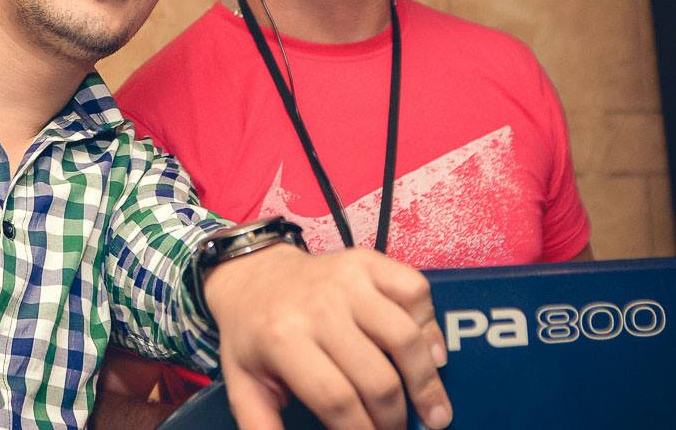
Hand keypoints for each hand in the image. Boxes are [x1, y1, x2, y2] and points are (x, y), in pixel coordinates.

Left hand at [204, 244, 450, 429]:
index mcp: (283, 339)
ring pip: (405, 338)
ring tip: (432, 410)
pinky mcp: (367, 262)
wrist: (251, 275)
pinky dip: (430, 324)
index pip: (337, 400)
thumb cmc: (252, 334)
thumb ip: (262, 426)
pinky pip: (415, 290)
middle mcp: (318, 306)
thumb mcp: (243, 382)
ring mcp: (346, 279)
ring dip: (425, 382)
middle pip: (377, 377)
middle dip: (394, 418)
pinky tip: (430, 354)